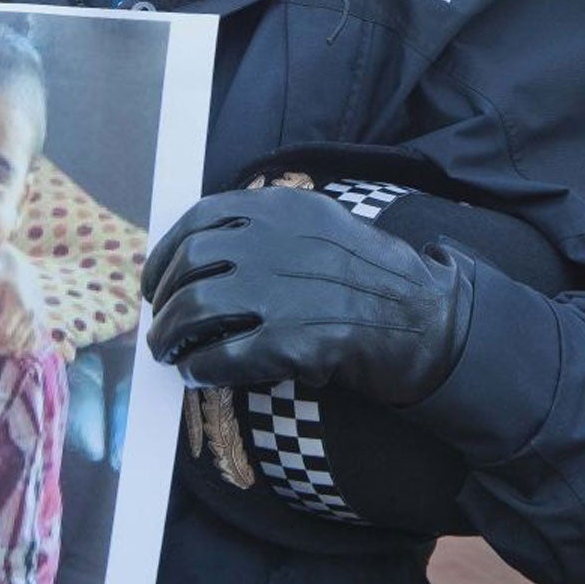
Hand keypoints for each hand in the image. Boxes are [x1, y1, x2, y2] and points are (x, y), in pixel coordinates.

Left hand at [0, 243, 47, 357]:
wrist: (18, 263)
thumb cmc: (1, 273)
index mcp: (18, 306)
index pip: (1, 334)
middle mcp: (30, 315)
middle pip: (10, 342)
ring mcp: (36, 318)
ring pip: (21, 344)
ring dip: (2, 349)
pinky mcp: (39, 319)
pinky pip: (33, 341)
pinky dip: (22, 348)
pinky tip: (9, 348)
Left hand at [141, 188, 471, 405]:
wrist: (428, 320)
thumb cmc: (373, 279)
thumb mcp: (322, 227)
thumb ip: (269, 231)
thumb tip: (204, 257)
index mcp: (282, 209)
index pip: (199, 219)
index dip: (166, 253)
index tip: (156, 281)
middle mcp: (276, 242)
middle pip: (190, 266)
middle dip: (164, 300)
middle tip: (159, 326)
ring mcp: (283, 290)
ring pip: (194, 309)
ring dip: (171, 336)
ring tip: (169, 353)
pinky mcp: (292, 341)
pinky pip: (221, 356)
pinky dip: (199, 368)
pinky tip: (197, 375)